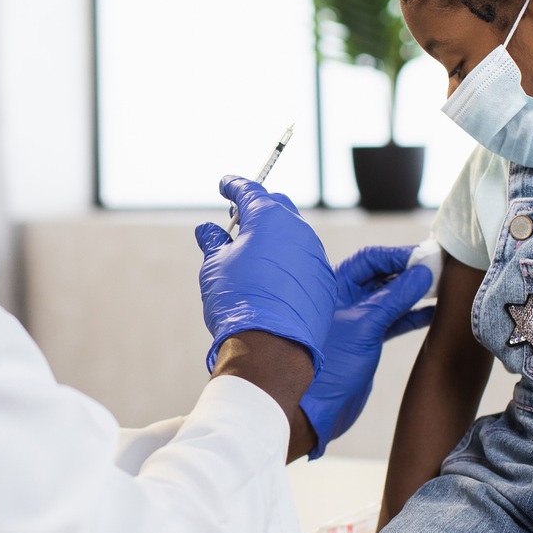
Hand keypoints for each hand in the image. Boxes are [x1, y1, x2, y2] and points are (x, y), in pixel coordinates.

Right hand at [195, 177, 334, 372]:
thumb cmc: (238, 301)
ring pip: (294, 236)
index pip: (250, 190)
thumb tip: (207, 230)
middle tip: (238, 219)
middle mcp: (298, 231)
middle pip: (277, 207)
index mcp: (269, 218)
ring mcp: (315, 256)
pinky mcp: (324, 282)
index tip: (225, 185)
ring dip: (275, 237)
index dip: (234, 185)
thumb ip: (214, 242)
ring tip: (255, 254)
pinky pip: (305, 262)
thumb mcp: (215, 267)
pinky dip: (289, 262)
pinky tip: (274, 279)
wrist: (271, 347)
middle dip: (257, 208)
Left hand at [297, 245, 434, 455]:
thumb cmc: (330, 364)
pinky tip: (433, 312)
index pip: (369, 260)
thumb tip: (422, 273)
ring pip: (390, 298)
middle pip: (382, 275)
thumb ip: (394, 299)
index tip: (425, 256)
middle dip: (409, 272)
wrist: (318, 407)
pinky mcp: (367, 339)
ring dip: (415, 293)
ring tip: (441, 289)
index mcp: (333, 287)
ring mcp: (357, 319)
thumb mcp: (365, 325)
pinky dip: (412, 316)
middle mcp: (344, 299)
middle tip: (438, 269)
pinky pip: (394, 320)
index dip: (397, 256)